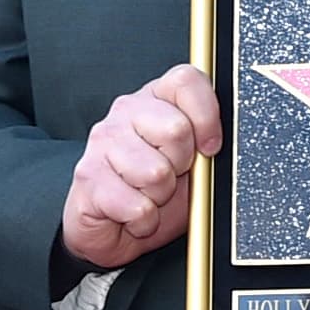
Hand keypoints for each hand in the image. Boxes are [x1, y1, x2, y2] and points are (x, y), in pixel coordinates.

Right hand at [62, 64, 220, 269]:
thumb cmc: (155, 191)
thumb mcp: (192, 164)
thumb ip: (207, 143)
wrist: (110, 227)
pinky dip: (143, 221)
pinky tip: (133, 215)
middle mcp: (126, 111)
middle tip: (171, 176)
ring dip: (160, 198)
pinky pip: (137, 206)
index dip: (206, 115)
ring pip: (156, 173)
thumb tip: (222, 142)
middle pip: (176, 130)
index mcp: (156, 98)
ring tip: (149, 196)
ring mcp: (103, 142)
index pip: (186, 81)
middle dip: (182, 165)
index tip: (210, 147)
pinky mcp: (87, 176)